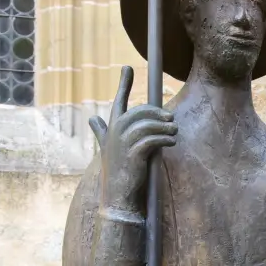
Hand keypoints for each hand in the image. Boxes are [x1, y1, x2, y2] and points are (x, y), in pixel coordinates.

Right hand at [90, 66, 176, 211]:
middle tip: (170, 118)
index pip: (118, 102)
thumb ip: (101, 132)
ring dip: (165, 126)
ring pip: (149, 125)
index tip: (127, 67)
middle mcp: (115, 133)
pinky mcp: (134, 154)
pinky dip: (165, 138)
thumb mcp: (106, 149)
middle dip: (157, 112)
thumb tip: (92, 119)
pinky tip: (172, 141)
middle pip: (140, 111)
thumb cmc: (115, 171)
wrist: (118, 197)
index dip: (123, 84)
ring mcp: (124, 143)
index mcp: (111, 129)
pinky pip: (153, 139)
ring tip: (174, 130)